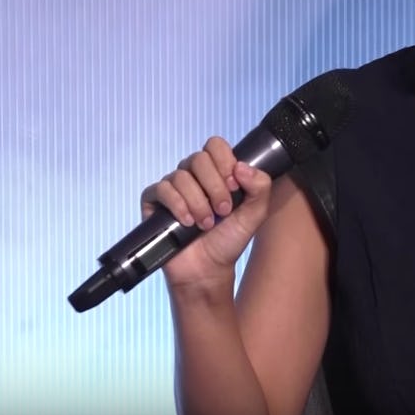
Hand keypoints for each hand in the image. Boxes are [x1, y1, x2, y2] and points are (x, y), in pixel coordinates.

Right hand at [140, 136, 274, 291]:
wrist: (208, 269)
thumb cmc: (229, 239)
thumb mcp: (255, 213)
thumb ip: (260, 187)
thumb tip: (241, 166)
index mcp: (216, 172)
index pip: (215, 145)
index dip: (225, 161)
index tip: (234, 186)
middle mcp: (193, 176)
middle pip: (198, 159)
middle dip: (214, 186)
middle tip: (223, 210)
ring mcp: (173, 188)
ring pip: (181, 176)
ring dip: (198, 202)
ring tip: (207, 223)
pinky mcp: (155, 202)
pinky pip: (161, 189)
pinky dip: (177, 205)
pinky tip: (188, 222)